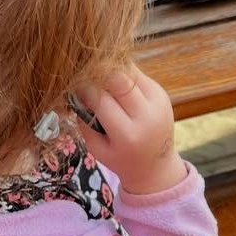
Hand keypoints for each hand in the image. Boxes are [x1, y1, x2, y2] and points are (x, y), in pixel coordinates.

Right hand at [74, 66, 184, 195]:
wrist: (156, 165)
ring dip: (110, 70)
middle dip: (97, 74)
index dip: (84, 89)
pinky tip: (114, 83)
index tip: (74, 88)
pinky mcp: (161, 93)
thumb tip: (74, 90)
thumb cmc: (120, 158)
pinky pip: (137, 74)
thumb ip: (84, 122)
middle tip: (85, 78)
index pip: (101, 100)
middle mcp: (147, 117)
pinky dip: (122, 74)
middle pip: (118, 79)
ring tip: (100, 79)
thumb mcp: (96, 149)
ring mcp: (158, 102)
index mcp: (129, 135)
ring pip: (129, 71)